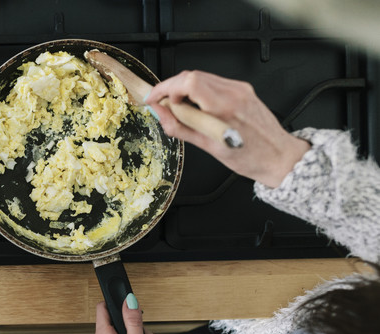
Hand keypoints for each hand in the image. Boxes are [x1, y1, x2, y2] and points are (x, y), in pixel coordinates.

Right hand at [145, 71, 309, 187]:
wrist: (278, 156)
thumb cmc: (249, 157)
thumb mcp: (208, 147)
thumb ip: (180, 127)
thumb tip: (160, 113)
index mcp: (225, 108)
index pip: (189, 82)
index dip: (166, 88)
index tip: (155, 98)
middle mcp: (234, 93)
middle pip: (192, 76)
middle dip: (172, 88)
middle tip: (163, 104)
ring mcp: (239, 89)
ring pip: (201, 77)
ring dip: (184, 89)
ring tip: (179, 108)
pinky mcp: (242, 89)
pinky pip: (213, 83)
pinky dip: (198, 91)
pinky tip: (196, 106)